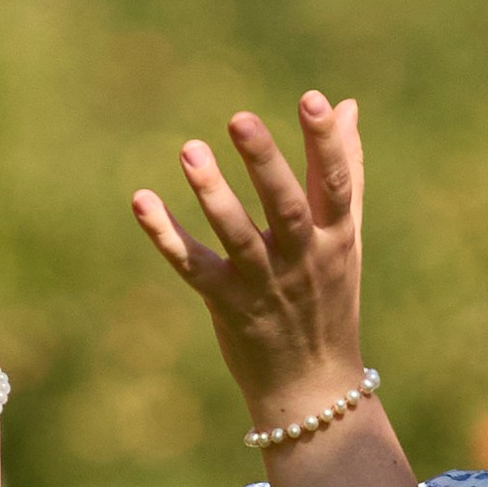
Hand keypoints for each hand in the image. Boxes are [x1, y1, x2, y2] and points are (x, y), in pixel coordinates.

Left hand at [132, 93, 364, 422]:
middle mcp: (301, 260)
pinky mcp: (226, 305)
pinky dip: (166, 236)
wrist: (312, 386)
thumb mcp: (345, 236)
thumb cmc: (329, 298)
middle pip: (283, 207)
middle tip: (240, 118)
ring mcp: (263, 285)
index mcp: (334, 238)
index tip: (312, 99)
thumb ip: (344, 170)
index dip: (325, 143)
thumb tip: (346, 105)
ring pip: (237, 237)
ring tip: (190, 149)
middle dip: (264, 163)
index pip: (335, 184)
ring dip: (213, 194)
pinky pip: (193, 267)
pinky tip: (141, 201)